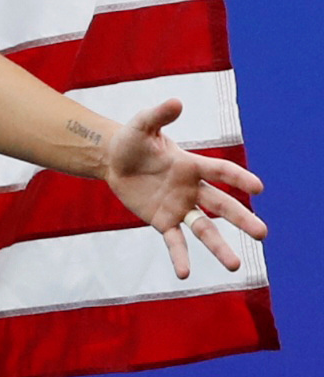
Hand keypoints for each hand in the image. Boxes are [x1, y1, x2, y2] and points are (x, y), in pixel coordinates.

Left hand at [104, 96, 266, 278]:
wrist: (113, 159)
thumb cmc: (132, 141)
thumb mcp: (141, 125)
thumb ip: (158, 115)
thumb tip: (176, 101)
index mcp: (191, 165)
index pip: (220, 172)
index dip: (238, 178)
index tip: (258, 187)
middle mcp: (191, 189)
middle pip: (221, 205)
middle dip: (241, 219)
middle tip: (263, 234)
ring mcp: (179, 207)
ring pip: (204, 229)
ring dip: (219, 246)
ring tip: (236, 265)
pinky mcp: (162, 220)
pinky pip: (174, 241)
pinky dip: (179, 256)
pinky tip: (184, 275)